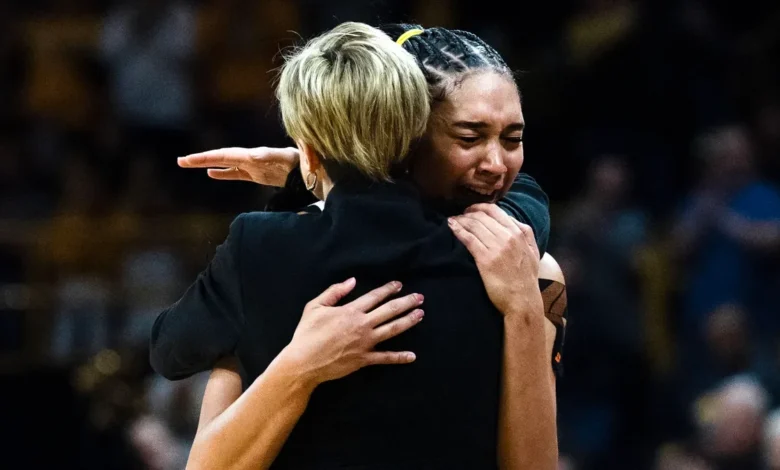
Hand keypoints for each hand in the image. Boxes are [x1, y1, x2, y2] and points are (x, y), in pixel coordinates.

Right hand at [177, 147, 298, 186]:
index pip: (226, 155)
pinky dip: (223, 173)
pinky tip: (211, 174)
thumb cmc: (303, 164)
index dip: (207, 157)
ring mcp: (254, 167)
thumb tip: (254, 155)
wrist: (316, 171)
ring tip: (189, 164)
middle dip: (201, 159)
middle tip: (180, 161)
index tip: (190, 160)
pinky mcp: (259, 175)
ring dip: (208, 164)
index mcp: (254, 155)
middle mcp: (251, 158)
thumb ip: (273, 156)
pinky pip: (237, 174)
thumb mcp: (288, 159)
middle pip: (221, 157)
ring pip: (226, 165)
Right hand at [281, 278, 423, 386]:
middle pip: (389, 310)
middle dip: (406, 302)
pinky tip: (412, 356)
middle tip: (419, 297)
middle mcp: (362, 325)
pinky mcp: (364, 359)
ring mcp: (365, 343)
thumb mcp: (315, 307)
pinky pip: (385, 357)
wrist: (303, 362)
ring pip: (392, 330)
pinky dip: (400, 357)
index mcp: (350, 311)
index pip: (374, 296)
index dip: (388, 289)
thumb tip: (352, 281)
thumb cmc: (307, 334)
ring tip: (420, 314)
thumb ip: (334, 292)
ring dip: (408, 321)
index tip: (399, 285)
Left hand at [448, 204, 542, 317]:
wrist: (523, 300)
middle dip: (468, 213)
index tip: (471, 210)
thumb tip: (511, 220)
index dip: (480, 207)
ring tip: (452, 220)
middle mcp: (509, 236)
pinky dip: (458, 230)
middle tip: (459, 215)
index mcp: (520, 232)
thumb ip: (525, 234)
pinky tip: (451, 227)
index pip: (496, 211)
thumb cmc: (526, 278)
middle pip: (483, 216)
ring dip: (460, 220)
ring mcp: (497, 247)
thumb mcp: (533, 251)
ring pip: (474, 225)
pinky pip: (469, 239)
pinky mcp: (485, 259)